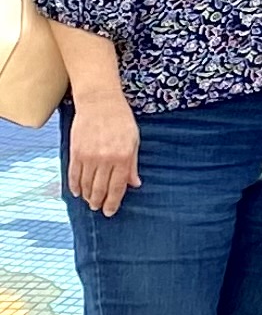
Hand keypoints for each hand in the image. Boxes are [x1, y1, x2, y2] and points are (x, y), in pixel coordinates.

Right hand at [66, 96, 140, 217]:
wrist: (100, 103)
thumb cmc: (121, 121)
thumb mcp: (134, 142)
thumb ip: (132, 164)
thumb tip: (134, 184)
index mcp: (123, 157)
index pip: (117, 187)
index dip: (113, 202)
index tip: (110, 211)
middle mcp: (105, 159)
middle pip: (100, 188)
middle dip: (99, 202)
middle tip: (98, 209)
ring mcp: (88, 156)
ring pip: (86, 183)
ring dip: (87, 196)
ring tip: (89, 202)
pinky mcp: (75, 151)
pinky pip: (74, 173)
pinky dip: (74, 185)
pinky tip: (76, 192)